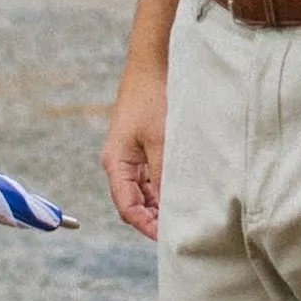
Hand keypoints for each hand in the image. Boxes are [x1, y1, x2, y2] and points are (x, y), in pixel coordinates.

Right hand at [101, 67, 166, 241]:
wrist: (151, 63)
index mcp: (116, 164)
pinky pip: (150, 176)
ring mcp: (130, 155)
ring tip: (185, 213)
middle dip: (155, 218)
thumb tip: (169, 206)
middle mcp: (119, 163)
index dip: (146, 226)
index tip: (168, 237)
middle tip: (181, 229)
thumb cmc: (152, 97)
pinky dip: (163, 187)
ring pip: (143, 191)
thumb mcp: (161, 140)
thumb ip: (162, 175)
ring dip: (160, 202)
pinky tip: (181, 190)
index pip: (127, 208)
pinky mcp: (142, 146)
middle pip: (134, 203)